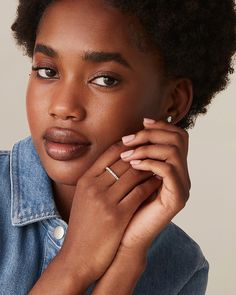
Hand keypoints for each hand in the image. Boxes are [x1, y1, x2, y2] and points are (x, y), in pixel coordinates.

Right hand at [59, 140, 159, 283]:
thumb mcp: (84, 198)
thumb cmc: (83, 227)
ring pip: (133, 174)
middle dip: (141, 155)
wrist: (77, 258)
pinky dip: (150, 185)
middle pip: (123, 160)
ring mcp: (104, 200)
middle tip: (155, 152)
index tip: (140, 145)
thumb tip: (115, 165)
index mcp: (85, 180)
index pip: (110, 153)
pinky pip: (139, 192)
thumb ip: (97, 180)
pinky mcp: (117, 215)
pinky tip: (158, 183)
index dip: (128, 146)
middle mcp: (93, 186)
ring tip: (159, 166)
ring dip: (149, 169)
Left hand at [118, 119, 190, 252]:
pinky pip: (168, 170)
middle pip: (178, 139)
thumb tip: (133, 134)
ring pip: (173, 152)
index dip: (161, 126)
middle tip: (129, 139)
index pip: (177, 136)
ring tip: (126, 154)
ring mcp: (182, 186)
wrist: (125, 236)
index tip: (142, 122)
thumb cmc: (126, 205)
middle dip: (151, 134)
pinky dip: (149, 162)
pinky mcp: (177, 198)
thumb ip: (138, 156)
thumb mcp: (131, 175)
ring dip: (147, 148)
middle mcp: (182, 175)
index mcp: (173, 168)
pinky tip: (132, 164)